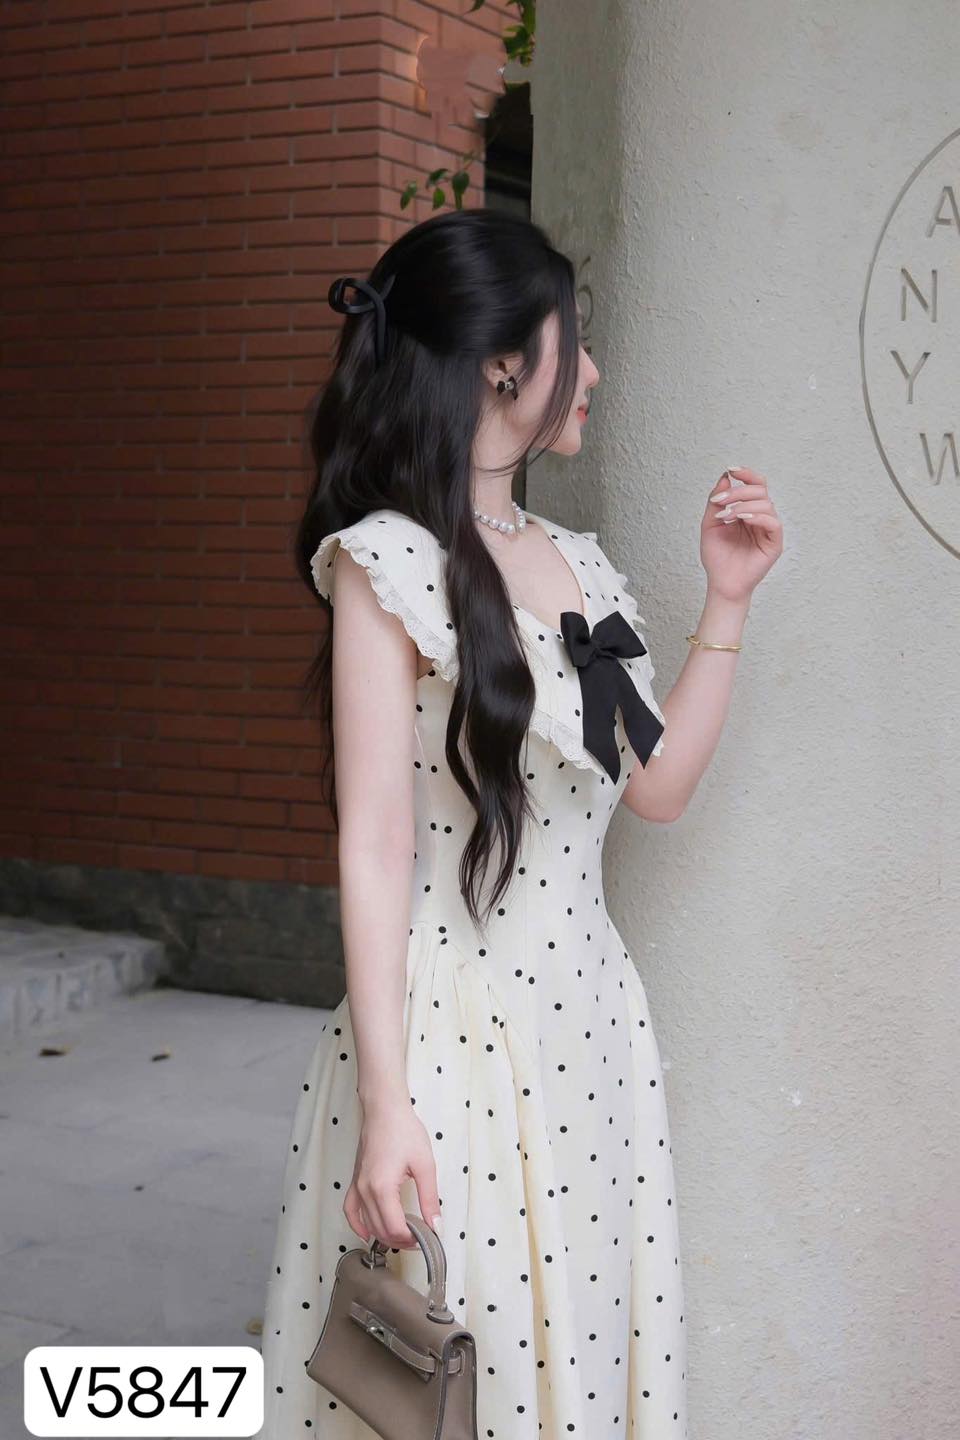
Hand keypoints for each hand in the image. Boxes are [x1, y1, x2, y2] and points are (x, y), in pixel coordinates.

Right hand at [343, 1096, 441, 1250]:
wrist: (385, 1110)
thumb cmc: (404, 1130)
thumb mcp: (425, 1165)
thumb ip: (430, 1198)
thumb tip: (436, 1224)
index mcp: (382, 1188)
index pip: (395, 1229)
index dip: (412, 1239)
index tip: (427, 1236)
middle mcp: (365, 1190)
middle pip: (381, 1230)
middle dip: (401, 1240)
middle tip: (420, 1238)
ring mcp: (357, 1186)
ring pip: (367, 1224)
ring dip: (384, 1235)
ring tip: (403, 1236)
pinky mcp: (355, 1180)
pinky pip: (350, 1210)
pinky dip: (357, 1225)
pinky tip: (367, 1233)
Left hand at [701, 466, 782, 603]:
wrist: (721, 583)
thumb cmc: (717, 557)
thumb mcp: (710, 524)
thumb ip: (716, 501)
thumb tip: (725, 478)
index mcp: (748, 511)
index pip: (754, 485)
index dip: (746, 474)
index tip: (731, 469)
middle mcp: (760, 517)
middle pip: (760, 490)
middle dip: (739, 491)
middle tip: (719, 501)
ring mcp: (769, 529)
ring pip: (765, 504)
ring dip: (742, 505)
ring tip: (726, 516)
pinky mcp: (775, 542)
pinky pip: (773, 522)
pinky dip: (757, 516)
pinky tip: (742, 519)